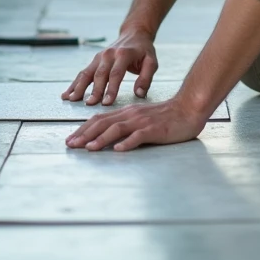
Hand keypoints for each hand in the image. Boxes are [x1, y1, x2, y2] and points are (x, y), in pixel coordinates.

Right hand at [61, 29, 157, 105]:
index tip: (106, 103)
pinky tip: (67, 94)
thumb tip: (139, 94)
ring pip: (87, 73)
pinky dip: (74, 84)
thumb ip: (146, 78)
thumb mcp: (151, 62)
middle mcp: (109, 54)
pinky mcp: (94, 60)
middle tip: (90, 104)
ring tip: (71, 99)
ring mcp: (99, 56)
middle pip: (99, 74)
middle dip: (94, 90)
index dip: (111, 89)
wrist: (134, 34)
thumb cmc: (143, 50)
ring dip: (78, 86)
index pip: (116, 73)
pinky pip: (83, 73)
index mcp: (123, 54)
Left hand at [66, 96, 207, 151]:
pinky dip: (127, 143)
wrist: (188, 109)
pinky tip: (118, 150)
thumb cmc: (166, 117)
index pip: (100, 119)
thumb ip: (127, 126)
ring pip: (117, 129)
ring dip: (101, 139)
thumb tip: (110, 139)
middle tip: (71, 145)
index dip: (83, 129)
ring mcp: (142, 122)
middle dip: (84, 135)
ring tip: (88, 148)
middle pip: (103, 123)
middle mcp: (131, 115)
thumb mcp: (142, 118)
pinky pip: (139, 136)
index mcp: (127, 112)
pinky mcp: (154, 129)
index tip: (71, 139)